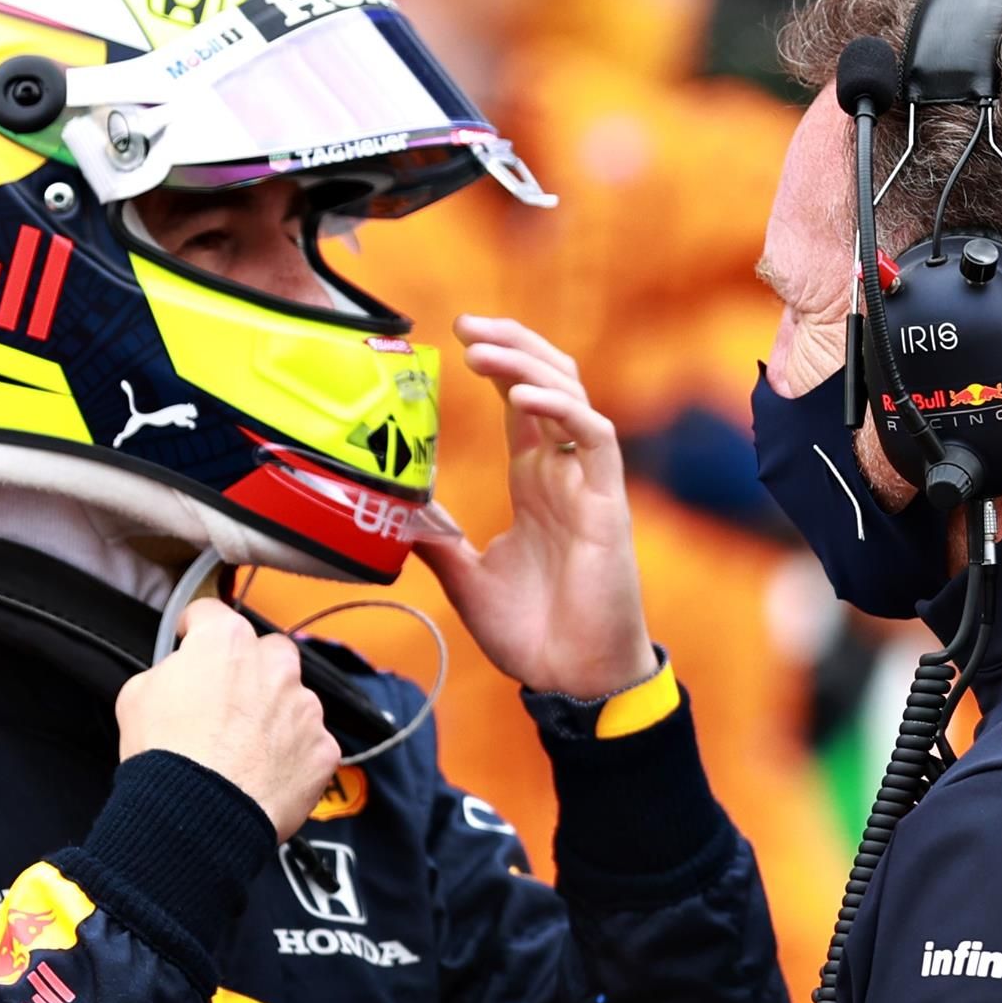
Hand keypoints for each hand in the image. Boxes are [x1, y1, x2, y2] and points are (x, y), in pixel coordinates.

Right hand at [116, 599, 338, 840]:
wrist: (198, 813)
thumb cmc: (164, 754)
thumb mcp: (136, 696)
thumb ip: (166, 673)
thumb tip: (177, 676)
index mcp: (226, 642)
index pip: (211, 614)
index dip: (196, 628)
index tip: (191, 640)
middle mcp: (274, 665)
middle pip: (269, 652)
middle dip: (252, 668)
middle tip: (228, 699)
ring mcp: (305, 707)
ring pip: (295, 699)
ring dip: (276, 714)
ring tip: (246, 748)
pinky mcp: (322, 748)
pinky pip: (310, 743)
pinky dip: (293, 755)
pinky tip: (266, 774)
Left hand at [416, 315, 657, 699]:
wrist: (572, 679)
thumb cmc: (534, 634)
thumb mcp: (466, 578)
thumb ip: (438, 540)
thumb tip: (395, 512)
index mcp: (534, 481)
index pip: (520, 400)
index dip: (496, 361)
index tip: (457, 335)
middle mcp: (561, 472)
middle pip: (548, 380)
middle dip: (511, 343)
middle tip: (467, 323)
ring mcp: (587, 483)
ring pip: (570, 395)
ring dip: (527, 363)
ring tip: (482, 348)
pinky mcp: (606, 503)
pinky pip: (593, 436)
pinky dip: (560, 408)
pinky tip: (523, 396)